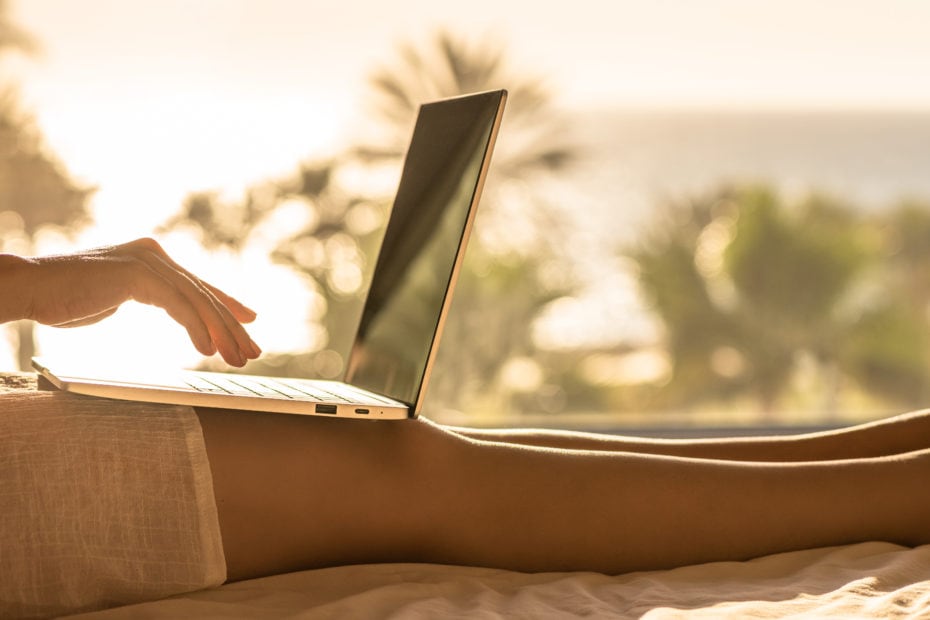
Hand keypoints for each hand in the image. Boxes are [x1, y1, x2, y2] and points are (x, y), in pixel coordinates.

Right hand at [4, 238, 260, 366]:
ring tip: (235, 359)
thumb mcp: (117, 297)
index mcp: (152, 258)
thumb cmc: (65, 298)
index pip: (198, 286)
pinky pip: (178, 304)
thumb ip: (148, 297)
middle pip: (204, 293)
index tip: (250, 323)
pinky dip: (196, 327)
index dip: (227, 305)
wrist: (30, 290)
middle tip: (251, 352)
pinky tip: (207, 349)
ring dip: (221, 332)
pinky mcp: (137, 273)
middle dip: (231, 326)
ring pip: (198, 300)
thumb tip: (171, 307)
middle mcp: (154, 254)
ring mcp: (147, 260)